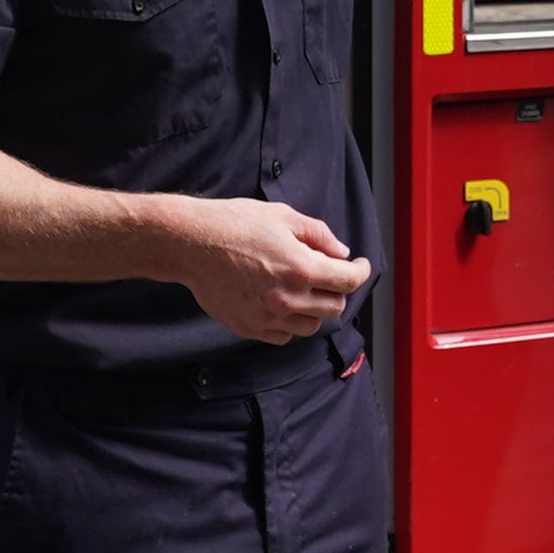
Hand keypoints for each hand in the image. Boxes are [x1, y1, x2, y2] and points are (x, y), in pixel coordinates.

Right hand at [169, 195, 368, 342]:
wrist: (191, 243)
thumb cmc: (234, 224)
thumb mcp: (283, 216)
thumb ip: (318, 235)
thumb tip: (341, 252)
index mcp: (301, 268)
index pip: (349, 281)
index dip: (361, 271)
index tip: (359, 265)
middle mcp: (288, 299)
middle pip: (335, 308)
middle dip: (338, 290)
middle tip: (330, 276)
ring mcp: (268, 317)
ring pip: (311, 326)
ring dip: (315, 309)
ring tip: (303, 290)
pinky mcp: (249, 327)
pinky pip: (283, 336)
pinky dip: (289, 324)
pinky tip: (281, 304)